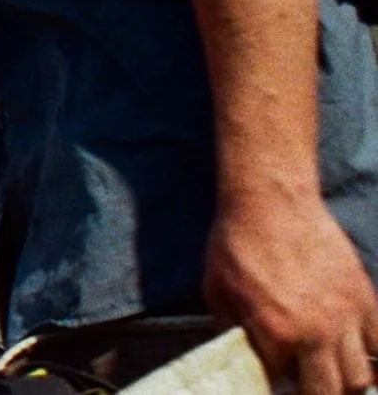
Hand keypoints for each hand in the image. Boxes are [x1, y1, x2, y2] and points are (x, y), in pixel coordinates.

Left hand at [204, 188, 377, 394]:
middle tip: (307, 383)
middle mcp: (316, 332)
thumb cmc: (235, 242)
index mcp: (275, 333)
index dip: (277, 384)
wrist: (271, 201)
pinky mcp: (365, 298)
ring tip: (330, 372)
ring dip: (347, 381)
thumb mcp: (215, 289)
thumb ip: (231, 331)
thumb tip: (245, 357)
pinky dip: (373, 355)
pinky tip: (358, 353)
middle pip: (331, 392)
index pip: (283, 384)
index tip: (276, 378)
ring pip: (362, 377)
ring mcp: (346, 317)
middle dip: (317, 393)